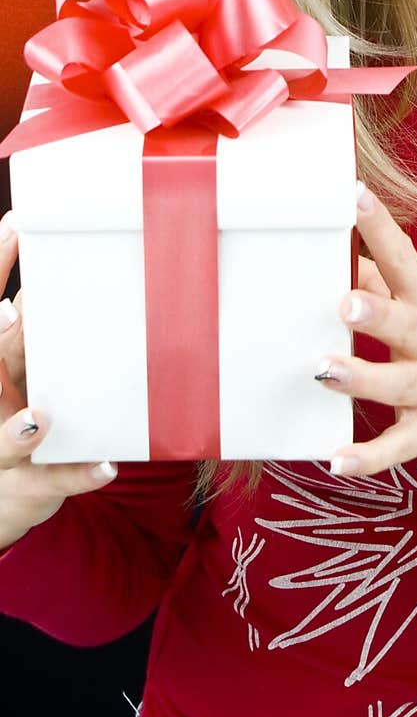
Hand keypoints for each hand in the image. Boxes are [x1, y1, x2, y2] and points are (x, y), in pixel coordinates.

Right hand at [0, 212, 117, 551]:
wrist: (6, 493)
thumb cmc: (23, 411)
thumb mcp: (24, 365)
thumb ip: (39, 326)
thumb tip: (70, 271)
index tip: (16, 223)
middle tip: (9, 312)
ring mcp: (1, 450)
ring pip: (3, 442)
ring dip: (18, 430)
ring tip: (38, 419)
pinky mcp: (29, 485)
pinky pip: (54, 481)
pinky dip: (79, 474)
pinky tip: (106, 466)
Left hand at [315, 184, 416, 480]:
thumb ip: (384, 288)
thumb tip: (344, 254)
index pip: (403, 258)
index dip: (379, 226)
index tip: (353, 193)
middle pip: (406, 323)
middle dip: (377, 312)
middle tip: (345, 303)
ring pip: (397, 384)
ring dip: (361, 378)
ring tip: (323, 371)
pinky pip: (398, 446)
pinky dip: (369, 456)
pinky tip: (337, 461)